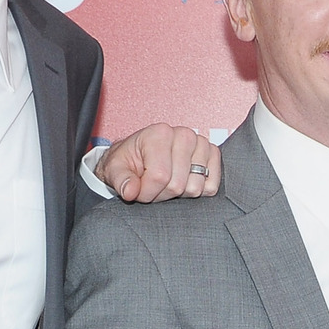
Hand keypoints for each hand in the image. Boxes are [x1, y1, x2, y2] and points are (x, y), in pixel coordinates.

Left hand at [98, 125, 220, 201]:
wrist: (142, 155)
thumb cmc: (130, 160)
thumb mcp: (116, 169)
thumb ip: (121, 180)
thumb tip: (130, 191)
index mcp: (159, 134)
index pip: (159, 176)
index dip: (146, 192)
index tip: (138, 189)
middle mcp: (184, 135)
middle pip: (177, 185)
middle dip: (162, 194)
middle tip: (153, 185)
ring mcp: (201, 144)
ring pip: (195, 188)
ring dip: (179, 194)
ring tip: (168, 182)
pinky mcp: (213, 156)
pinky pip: (211, 187)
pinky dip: (197, 191)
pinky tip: (184, 181)